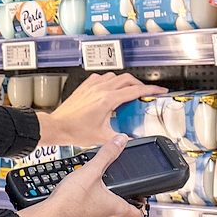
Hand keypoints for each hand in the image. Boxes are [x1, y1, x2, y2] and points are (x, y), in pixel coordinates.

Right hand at [17, 134, 144, 216]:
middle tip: (113, 191)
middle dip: (117, 202)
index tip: (140, 201)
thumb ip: (107, 154)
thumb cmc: (70, 199)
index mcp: (115, 209)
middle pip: (119, 215)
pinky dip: (83, 215)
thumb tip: (120, 141)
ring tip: (92, 195)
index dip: (141, 206)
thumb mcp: (91, 171)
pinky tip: (75, 205)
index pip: (138, 214)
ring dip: (99, 209)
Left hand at [36, 72, 166, 146]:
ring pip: (115, 76)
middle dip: (140, 84)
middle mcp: (100, 89)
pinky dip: (110, 81)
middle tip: (145, 92)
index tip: (159, 90)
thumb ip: (119, 138)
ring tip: (128, 91)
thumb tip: (130, 139)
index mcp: (108, 100)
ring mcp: (92, 86)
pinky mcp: (85, 86)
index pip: (135, 90)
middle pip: (128, 79)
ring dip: (124, 82)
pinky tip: (110, 89)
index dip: (151, 90)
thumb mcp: (102, 137)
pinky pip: (102, 77)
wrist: (57, 126)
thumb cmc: (74, 131)